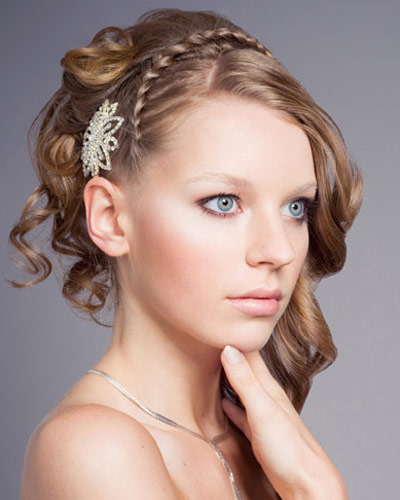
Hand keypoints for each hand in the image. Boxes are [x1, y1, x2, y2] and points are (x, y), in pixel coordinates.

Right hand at [220, 346, 347, 499]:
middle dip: (232, 352)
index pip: (250, 353)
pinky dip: (231, 404)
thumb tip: (229, 349)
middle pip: (246, 368)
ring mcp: (264, 415)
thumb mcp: (263, 411)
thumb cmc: (290, 450)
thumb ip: (245, 381)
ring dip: (230, 376)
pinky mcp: (260, 434)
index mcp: (268, 387)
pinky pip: (241, 412)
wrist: (308, 485)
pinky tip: (224, 402)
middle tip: (214, 336)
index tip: (222, 321)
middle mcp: (267, 397)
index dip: (236, 337)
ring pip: (243, 388)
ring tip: (216, 363)